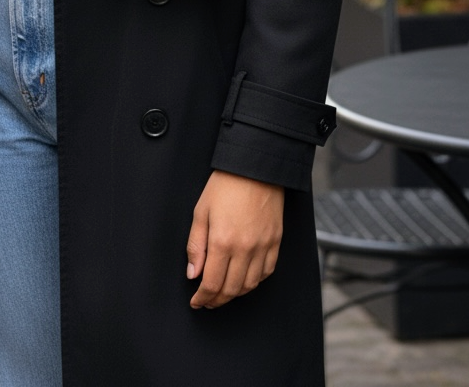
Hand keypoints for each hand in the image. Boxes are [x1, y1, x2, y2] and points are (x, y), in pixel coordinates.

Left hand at [186, 170, 283, 308]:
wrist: (255, 166)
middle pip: (231, 289)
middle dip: (217, 300)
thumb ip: (195, 245)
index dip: (202, 298)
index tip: (196, 302)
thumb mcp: (201, 211)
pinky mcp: (276, 241)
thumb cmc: (225, 185)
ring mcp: (263, 246)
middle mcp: (244, 249)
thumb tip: (192, 274)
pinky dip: (255, 281)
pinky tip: (245, 279)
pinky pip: (267, 272)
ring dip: (235, 294)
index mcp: (222, 241)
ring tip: (224, 292)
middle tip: (208, 302)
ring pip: (250, 285)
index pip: (211, 283)